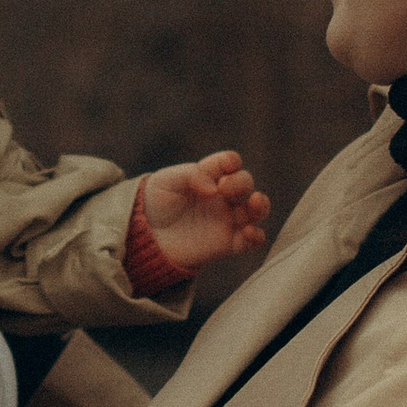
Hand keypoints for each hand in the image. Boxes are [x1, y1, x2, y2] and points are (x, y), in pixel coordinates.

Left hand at [140, 149, 270, 271]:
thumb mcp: (166, 181)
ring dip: (261, 205)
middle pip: (245, 183)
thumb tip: (214, 189)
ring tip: (254, 202)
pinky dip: (256, 237)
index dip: (230, 162)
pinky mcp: (227, 244)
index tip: (223, 168)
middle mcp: (222, 196)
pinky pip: (251, 241)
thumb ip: (191, 175)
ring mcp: (226, 219)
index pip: (229, 163)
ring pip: (256, 210)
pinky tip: (249, 232)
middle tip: (222, 189)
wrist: (145, 237)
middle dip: (240, 182)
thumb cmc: (156, 203)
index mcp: (209, 176)